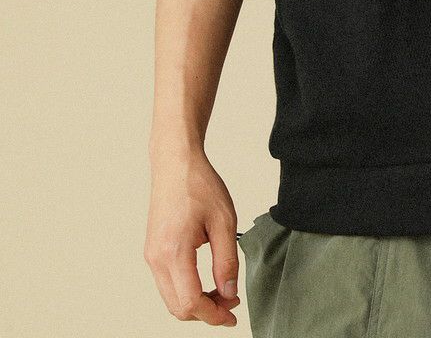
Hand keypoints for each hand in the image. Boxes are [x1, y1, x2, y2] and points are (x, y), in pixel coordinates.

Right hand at [144, 147, 241, 325]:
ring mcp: (151, 256)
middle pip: (178, 307)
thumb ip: (227, 261)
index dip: (213, 315)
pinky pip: (167, 284)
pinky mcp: (152, 251)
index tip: (232, 315)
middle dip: (206, 312)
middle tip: (232, 302)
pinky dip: (187, 290)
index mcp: (174, 252)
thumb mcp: (225, 221)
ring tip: (223, 290)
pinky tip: (207, 281)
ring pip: (171, 298)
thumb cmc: (198, 184)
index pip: (190, 302)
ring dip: (196, 302)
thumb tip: (229, 292)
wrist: (175, 162)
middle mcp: (156, 259)